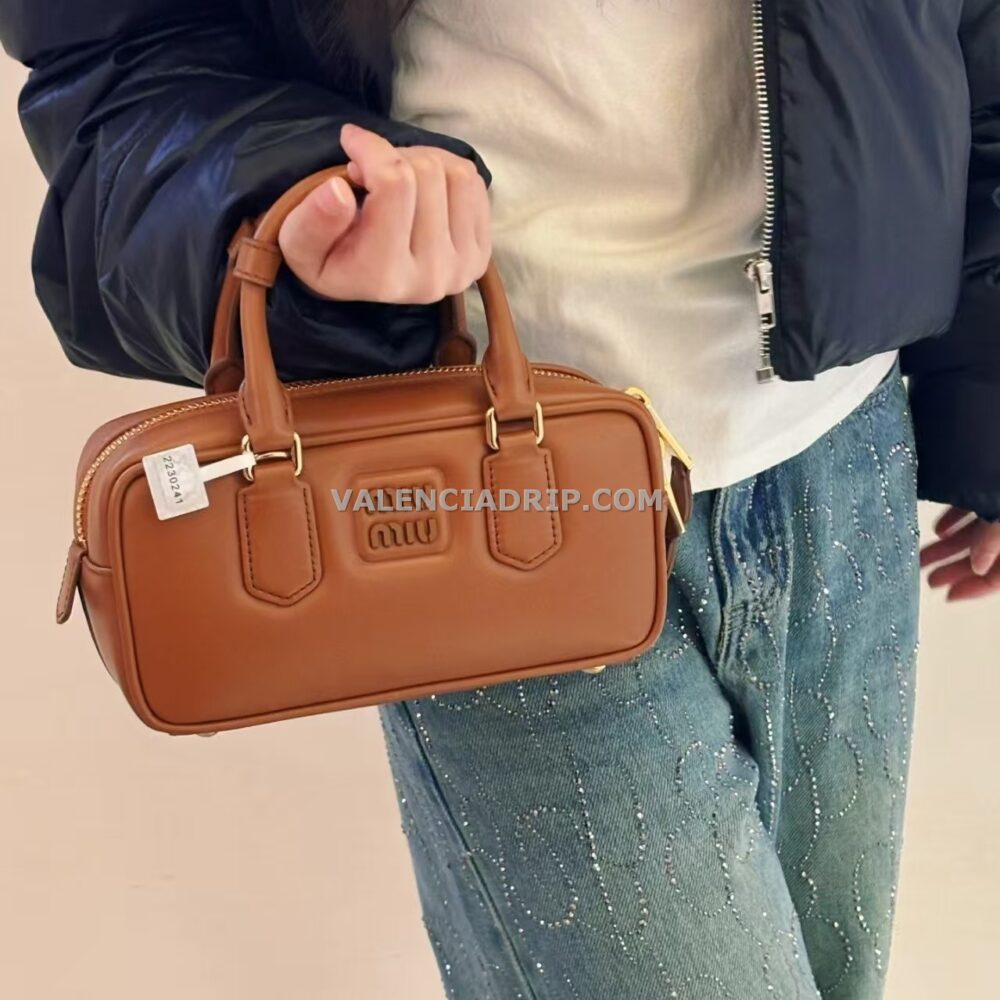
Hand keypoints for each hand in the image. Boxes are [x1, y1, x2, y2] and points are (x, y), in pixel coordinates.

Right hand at [278, 122, 490, 302]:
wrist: (363, 282)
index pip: (395, 184)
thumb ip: (312, 220)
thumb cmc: (327, 255)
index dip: (371, 147)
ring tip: (397, 174)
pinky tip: (422, 184)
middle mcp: (431, 276)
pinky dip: (447, 169)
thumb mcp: (298, 244)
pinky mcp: (481, 256)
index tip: (351, 142)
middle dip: (395, 154)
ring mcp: (462, 268)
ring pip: (456, 174)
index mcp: (385, 275)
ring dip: (423, 159)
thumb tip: (339, 190)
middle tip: (372, 167)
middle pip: (427, 173)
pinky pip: (475, 185)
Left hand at [919, 506, 999, 600]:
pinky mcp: (983, 487)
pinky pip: (970, 507)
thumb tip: (978, 567)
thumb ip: (992, 539)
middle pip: (984, 555)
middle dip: (954, 569)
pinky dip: (954, 520)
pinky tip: (938, 530)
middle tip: (928, 580)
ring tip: (922, 557)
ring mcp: (995, 504)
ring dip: (947, 546)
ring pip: (973, 533)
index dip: (975, 588)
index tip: (949, 596)